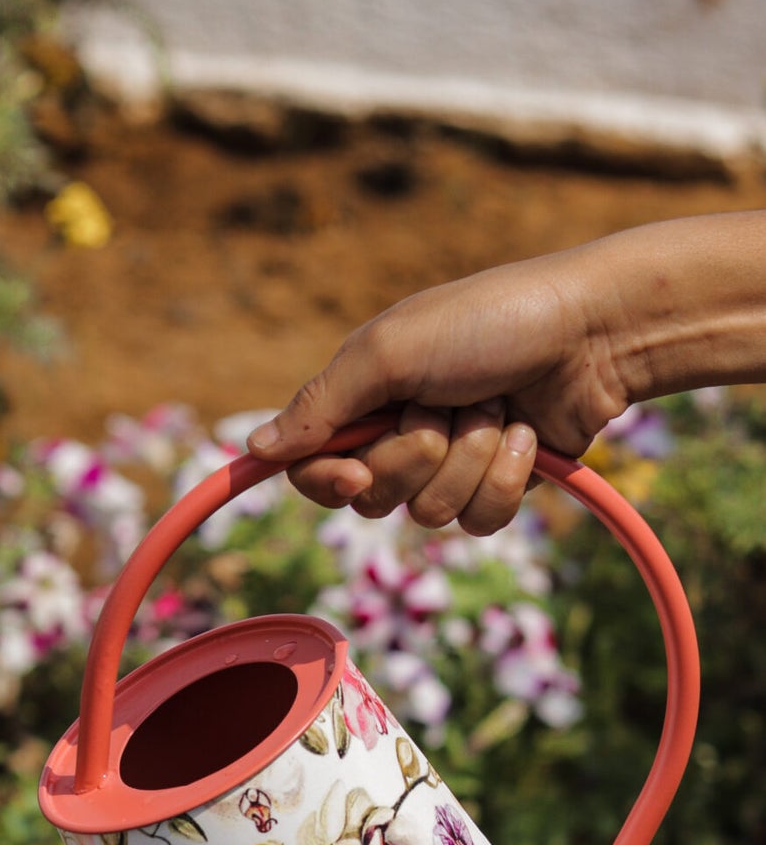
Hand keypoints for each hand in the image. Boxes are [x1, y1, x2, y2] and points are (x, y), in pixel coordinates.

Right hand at [245, 247, 632, 533]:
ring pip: (432, 514)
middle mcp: (399, 435)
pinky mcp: (498, 485)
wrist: (591, 331)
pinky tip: (527, 433)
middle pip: (373, 499)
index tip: (355, 475)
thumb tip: (252, 451)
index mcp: (364, 399)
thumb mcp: (389, 352)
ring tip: (497, 407)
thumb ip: (321, 405)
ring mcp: (451, 464)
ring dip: (470, 458)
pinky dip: (506, 476)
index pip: (312, 471)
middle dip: (417, 455)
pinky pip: (479, 522)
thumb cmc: (488, 322)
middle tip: (448, 405)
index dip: (328, 484)